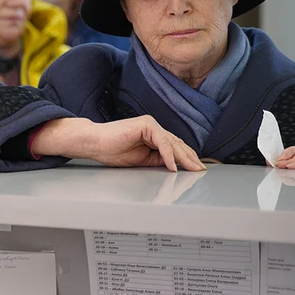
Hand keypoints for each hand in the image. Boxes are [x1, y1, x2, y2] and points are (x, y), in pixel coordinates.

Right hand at [31, 116, 205, 171]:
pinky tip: (172, 166)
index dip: (186, 158)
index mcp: (152, 135)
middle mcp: (153, 127)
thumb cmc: (111, 151)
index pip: (174, 147)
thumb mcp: (140, 160)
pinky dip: (168, 155)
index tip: (195, 169)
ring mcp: (150, 124)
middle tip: (200, 170)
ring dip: (183, 158)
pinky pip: (162, 142)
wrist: (94, 143)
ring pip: (172, 143)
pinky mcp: (146, 125)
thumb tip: (174, 166)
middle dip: (190, 158)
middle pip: (177, 144)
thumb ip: (157, 160)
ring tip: (192, 169)